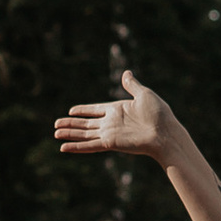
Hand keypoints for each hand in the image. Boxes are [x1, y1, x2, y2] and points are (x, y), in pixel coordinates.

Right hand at [53, 70, 180, 163]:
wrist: (165, 132)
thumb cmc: (158, 113)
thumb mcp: (144, 94)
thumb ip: (132, 85)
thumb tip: (126, 72)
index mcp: (118, 110)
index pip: (95, 109)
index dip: (83, 110)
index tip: (71, 110)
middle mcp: (111, 122)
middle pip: (86, 123)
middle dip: (71, 124)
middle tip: (56, 124)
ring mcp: (110, 134)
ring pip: (84, 134)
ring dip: (70, 134)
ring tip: (56, 133)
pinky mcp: (110, 143)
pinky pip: (89, 145)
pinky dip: (77, 147)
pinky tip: (64, 148)